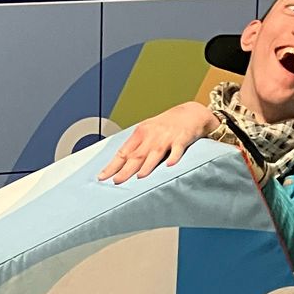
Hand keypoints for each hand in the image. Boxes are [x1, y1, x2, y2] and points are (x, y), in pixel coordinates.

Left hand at [98, 102, 212, 183]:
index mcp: (140, 134)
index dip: (112, 165)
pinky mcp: (182, 139)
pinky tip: (170, 165)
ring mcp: (166, 137)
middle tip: (116, 181)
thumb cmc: (166, 126)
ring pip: (155, 153)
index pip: (123, 152)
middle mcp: (151, 135)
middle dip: (125, 170)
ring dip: (147, 165)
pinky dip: (174, 157)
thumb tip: (121, 164)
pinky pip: (177, 149)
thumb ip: (136, 147)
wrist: (190, 113)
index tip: (102, 177)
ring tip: (139, 177)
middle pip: (136, 155)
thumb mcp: (148, 132)